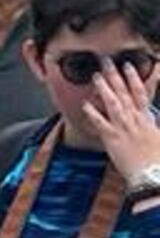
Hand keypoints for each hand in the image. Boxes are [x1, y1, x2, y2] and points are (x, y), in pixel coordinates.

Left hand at [80, 58, 159, 176]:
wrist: (154, 176)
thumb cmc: (157, 160)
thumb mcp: (159, 137)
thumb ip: (153, 124)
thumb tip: (151, 116)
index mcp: (147, 120)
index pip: (141, 94)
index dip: (134, 79)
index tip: (128, 66)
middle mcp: (135, 121)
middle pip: (125, 94)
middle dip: (116, 77)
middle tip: (107, 62)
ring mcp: (124, 129)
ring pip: (114, 104)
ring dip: (105, 89)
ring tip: (96, 76)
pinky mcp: (113, 140)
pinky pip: (101, 124)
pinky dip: (94, 114)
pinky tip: (85, 105)